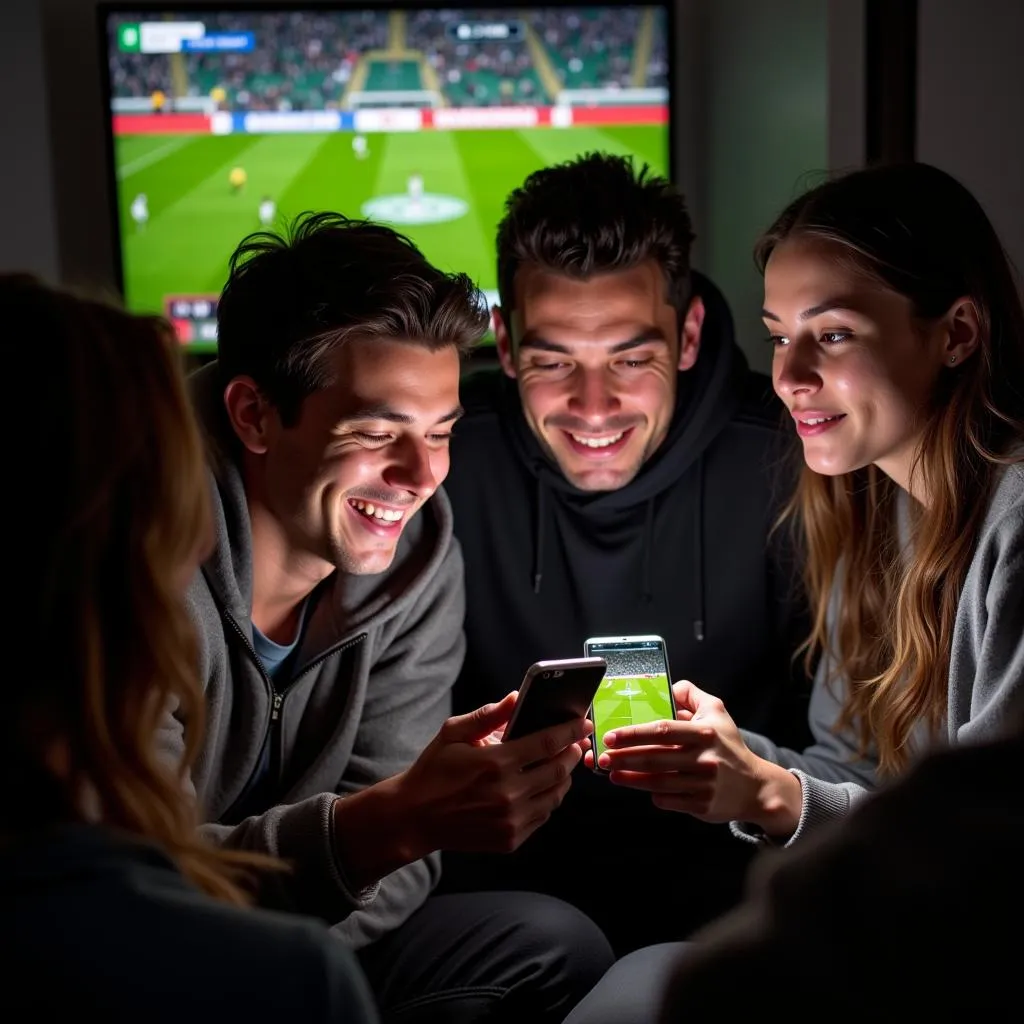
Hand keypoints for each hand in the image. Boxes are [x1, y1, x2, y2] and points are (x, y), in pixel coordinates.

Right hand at [397, 692, 589, 853]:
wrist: (414, 818)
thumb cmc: (433, 771)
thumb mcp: (453, 733)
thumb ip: (488, 715)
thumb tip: (516, 698)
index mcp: (495, 763)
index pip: (547, 743)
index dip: (570, 731)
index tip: (583, 723)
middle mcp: (508, 794)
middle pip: (559, 770)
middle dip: (573, 752)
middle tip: (577, 742)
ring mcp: (510, 820)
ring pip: (555, 795)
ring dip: (565, 777)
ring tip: (562, 762)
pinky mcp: (510, 839)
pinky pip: (542, 815)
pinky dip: (549, 798)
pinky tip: (543, 786)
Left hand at [587, 680, 801, 832]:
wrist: (756, 787)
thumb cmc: (729, 747)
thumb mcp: (717, 712)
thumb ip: (691, 695)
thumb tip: (669, 686)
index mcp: (704, 734)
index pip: (662, 731)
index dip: (634, 733)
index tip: (612, 735)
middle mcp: (703, 759)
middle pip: (654, 758)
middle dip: (624, 757)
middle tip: (602, 757)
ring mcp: (702, 785)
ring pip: (657, 782)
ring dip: (630, 778)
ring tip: (611, 772)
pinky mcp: (701, 805)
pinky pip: (668, 800)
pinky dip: (652, 794)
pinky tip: (638, 787)